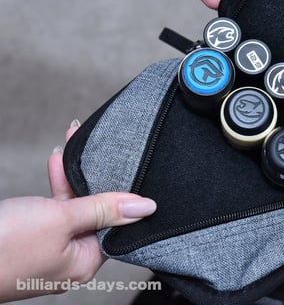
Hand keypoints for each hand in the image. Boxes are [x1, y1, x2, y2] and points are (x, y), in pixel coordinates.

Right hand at [0, 121, 156, 302]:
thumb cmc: (3, 247)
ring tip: (72, 145)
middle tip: (95, 146)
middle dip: (94, 177)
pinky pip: (52, 209)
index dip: (121, 195)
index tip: (127, 168)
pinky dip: (55, 186)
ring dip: (72, 177)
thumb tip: (146, 207)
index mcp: (84, 263)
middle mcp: (69, 258)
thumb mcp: (61, 219)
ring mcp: (48, 248)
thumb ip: (104, 209)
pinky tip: (56, 162)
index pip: (117, 226)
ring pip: (73, 207)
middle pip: (95, 212)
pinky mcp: (30, 238)